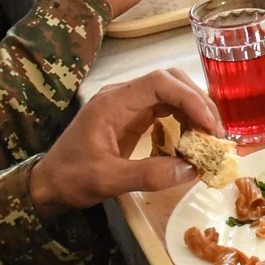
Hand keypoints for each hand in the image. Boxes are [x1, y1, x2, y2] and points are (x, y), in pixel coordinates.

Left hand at [27, 68, 222, 217]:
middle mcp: (122, 96)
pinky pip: (165, 108)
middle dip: (198, 102)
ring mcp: (127, 105)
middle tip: (216, 134)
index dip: (190, 99)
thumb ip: (148, 175)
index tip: (209, 126)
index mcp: (113, 103)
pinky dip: (184, 119)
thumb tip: (191, 170)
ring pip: (171, 92)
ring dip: (194, 110)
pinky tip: (192, 139)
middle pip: (170, 81)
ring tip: (208, 137)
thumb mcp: (107, 181)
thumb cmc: (71, 178)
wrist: (48, 183)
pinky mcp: (131, 116)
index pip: (160, 83)